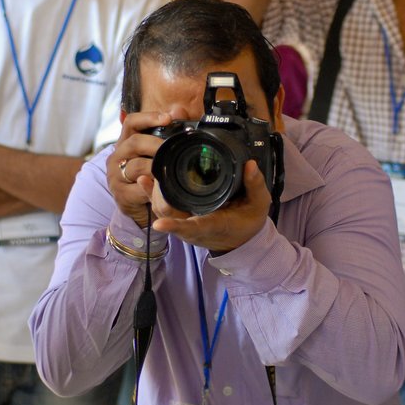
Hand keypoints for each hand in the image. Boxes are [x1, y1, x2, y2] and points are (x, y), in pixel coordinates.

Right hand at [108, 110, 172, 228]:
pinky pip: (138, 188)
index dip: (148, 117)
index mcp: (126, 141)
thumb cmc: (149, 174)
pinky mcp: (120, 194)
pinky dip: (152, 188)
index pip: (131, 122)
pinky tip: (163, 188)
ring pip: (136, 166)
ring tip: (171, 170)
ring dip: (156, 168)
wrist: (137, 205)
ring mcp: (115, 175)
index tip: (167, 117)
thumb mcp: (156, 153)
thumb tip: (179, 110)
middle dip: (157, 144)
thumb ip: (168, 132)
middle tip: (174, 149)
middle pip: (134, 142)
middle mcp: (117, 155)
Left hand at [146, 160, 272, 253]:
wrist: (241, 239)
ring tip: (149, 172)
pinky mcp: (181, 219)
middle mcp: (195, 228)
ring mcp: (185, 225)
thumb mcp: (259, 205)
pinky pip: (161, 208)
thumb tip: (250, 165)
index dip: (176, 226)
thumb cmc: (248, 222)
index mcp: (214, 225)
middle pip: (169, 214)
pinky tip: (145, 179)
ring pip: (162, 211)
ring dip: (152, 194)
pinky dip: (151, 194)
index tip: (159, 224)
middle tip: (156, 171)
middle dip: (158, 195)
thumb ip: (256, 185)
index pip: (194, 227)